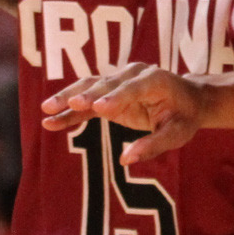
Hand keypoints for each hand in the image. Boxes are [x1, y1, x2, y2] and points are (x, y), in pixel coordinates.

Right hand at [41, 63, 210, 164]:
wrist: (187, 99)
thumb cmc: (184, 117)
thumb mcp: (178, 134)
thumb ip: (154, 145)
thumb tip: (126, 160)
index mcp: (155, 80)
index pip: (133, 88)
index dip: (116, 97)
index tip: (98, 108)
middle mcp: (133, 74)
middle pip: (106, 84)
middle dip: (86, 95)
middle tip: (68, 105)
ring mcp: (118, 80)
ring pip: (89, 87)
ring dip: (68, 98)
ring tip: (47, 110)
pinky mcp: (107, 92)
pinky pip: (85, 101)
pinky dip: (69, 110)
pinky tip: (50, 120)